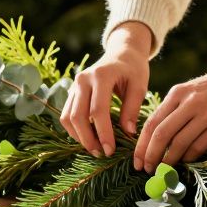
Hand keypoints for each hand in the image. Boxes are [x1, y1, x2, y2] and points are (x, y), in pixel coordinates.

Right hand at [60, 22, 151, 156]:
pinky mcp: (71, 91)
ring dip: (78, 136)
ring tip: (95, 148)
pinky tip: (89, 138)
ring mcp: (74, 85)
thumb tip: (128, 133)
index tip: (110, 150)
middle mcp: (83, 79)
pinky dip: (74, 129)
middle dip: (87, 139)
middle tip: (101, 154)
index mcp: (101, 76)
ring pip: (67, 117)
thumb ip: (132, 109)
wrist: (121, 53)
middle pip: (77, 116)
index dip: (103, 133)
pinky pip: (66, 114)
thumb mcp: (139, 86)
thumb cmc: (133, 69)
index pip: (98, 110)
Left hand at [134, 51, 206, 171]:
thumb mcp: (191, 90)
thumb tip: (156, 138)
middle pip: (161, 135)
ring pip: (179, 144)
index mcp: (177, 93)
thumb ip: (174, 109)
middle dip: (151, 156)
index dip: (141, 145)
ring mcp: (206, 114)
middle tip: (146, 170)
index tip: (136, 160)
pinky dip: (189, 157)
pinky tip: (185, 161)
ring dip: (169, 161)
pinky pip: (199, 146)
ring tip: (164, 170)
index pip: (152, 122)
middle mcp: (189, 103)